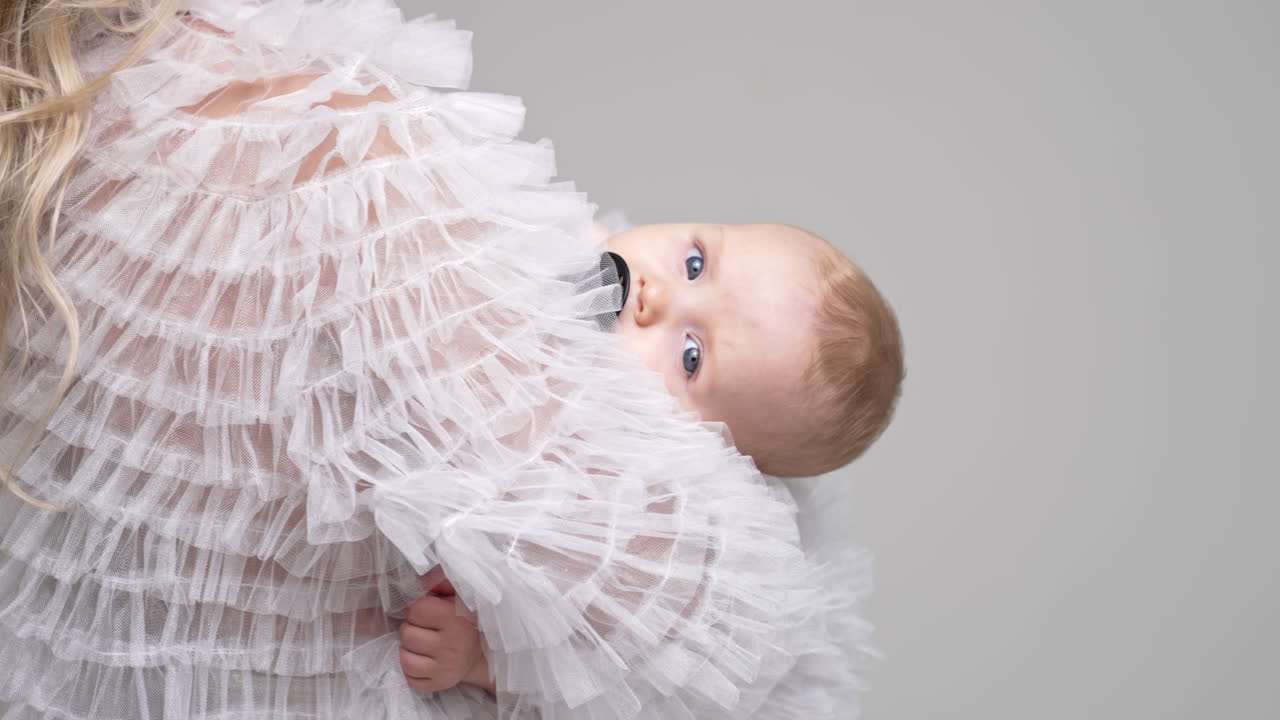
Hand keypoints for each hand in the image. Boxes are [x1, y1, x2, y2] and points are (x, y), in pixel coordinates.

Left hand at [399, 573, 491, 693]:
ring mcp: (446, 668)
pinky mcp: (441, 684)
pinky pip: (411, 679)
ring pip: (405, 659)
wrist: (483, 652)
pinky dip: (412, 669)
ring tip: (421, 644)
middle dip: (412, 629)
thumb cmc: (465, 618)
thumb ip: (440, 581)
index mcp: (457, 618)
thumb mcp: (458, 594)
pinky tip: (423, 659)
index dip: (418, 609)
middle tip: (424, 628)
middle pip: (407, 635)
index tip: (428, 611)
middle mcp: (452, 646)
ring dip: (409, 650)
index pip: (417, 610)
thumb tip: (418, 582)